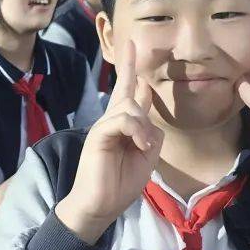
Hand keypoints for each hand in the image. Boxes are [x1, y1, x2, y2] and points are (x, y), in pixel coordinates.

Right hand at [55, 40, 163, 243]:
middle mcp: (111, 121)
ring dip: (142, 126)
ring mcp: (103, 126)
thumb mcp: (146, 158)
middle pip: (128, 91)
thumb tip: (150, 120)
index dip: (130, 67)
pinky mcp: (98, 135)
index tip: (132, 44)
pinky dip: (135, 131)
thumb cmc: (121, 184)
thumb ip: (150, 135)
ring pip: (128, 106)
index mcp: (123, 125)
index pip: (127, 90)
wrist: (100, 206)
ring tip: (143, 147)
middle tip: (138, 73)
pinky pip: (121, 120)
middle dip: (135, 77)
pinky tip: (139, 146)